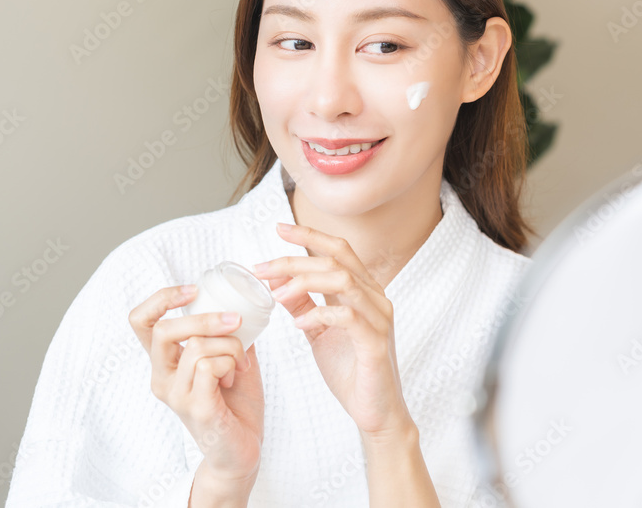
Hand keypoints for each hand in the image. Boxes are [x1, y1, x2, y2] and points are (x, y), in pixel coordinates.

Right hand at [128, 284, 264, 486]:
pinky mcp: (194, 408)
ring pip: (197, 346)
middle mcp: (162, 377)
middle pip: (165, 330)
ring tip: (241, 364)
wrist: (242, 451)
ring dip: (231, 346)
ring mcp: (175, 394)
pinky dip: (231, 364)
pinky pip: (210, 366)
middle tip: (235, 321)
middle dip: (205, 318)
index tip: (192, 290)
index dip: (161, 299)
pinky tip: (235, 378)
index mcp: (166, 362)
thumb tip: (240, 303)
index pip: (141, 322)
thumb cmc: (235, 404)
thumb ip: (227, 333)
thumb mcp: (231, 357)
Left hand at [253, 223, 412, 437]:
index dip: (309, 236)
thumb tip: (278, 282)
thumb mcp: (318, 332)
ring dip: (304, 283)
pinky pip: (348, 316)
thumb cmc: (350, 371)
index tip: (279, 229)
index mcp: (364, 291)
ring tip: (277, 296)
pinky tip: (300, 325)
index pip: (339, 250)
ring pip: (343, 280)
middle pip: (337, 260)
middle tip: (262, 269)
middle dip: (294, 260)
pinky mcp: (375, 342)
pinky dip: (319, 315)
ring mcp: (379, 319)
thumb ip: (303, 305)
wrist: (374, 412)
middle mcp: (375, 298)